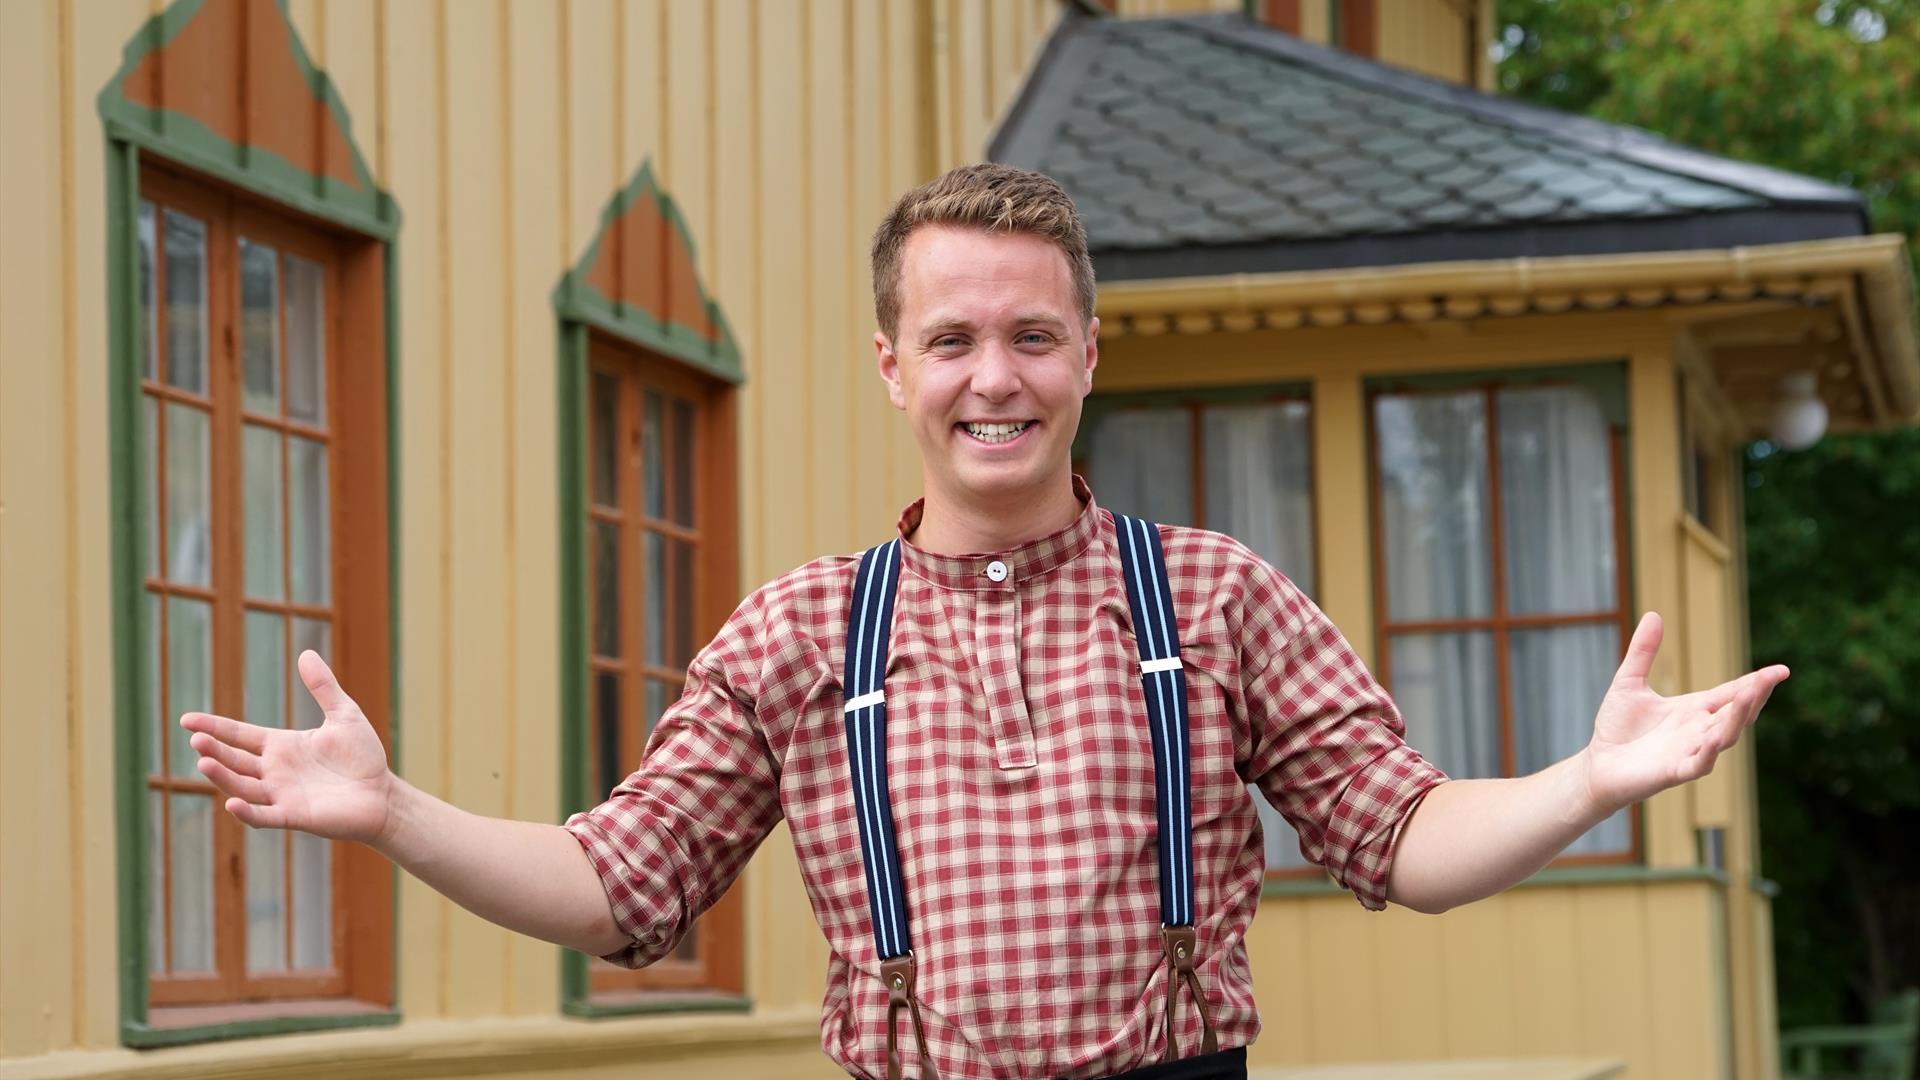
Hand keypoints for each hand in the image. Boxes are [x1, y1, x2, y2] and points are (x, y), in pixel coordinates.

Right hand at [180, 651, 395, 843]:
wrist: (383, 795)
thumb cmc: (363, 757)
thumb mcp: (344, 715)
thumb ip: (324, 687)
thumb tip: (305, 653)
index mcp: (281, 746)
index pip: (239, 735)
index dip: (214, 727)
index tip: (187, 720)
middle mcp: (274, 771)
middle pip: (234, 760)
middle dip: (214, 750)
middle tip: (196, 739)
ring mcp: (281, 794)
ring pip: (241, 787)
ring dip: (222, 777)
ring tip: (204, 762)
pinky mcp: (294, 816)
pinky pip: (264, 816)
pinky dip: (247, 812)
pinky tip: (232, 803)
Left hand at [1579, 612, 1788, 814]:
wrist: (1598, 765)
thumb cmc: (1617, 728)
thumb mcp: (1629, 682)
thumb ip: (1643, 651)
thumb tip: (1654, 614)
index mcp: (1694, 709)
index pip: (1732, 693)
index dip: (1757, 683)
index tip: (1782, 669)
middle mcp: (1699, 730)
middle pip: (1736, 714)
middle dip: (1754, 697)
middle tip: (1770, 678)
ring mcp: (1690, 752)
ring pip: (1724, 737)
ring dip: (1736, 719)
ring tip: (1747, 697)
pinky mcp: (1674, 772)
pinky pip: (1698, 764)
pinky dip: (1707, 753)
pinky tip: (1713, 739)